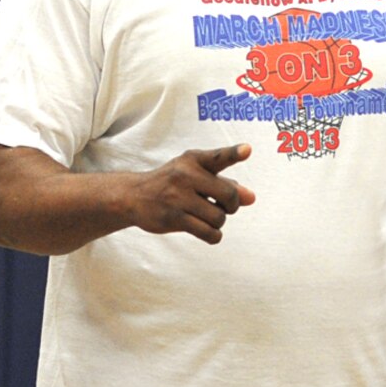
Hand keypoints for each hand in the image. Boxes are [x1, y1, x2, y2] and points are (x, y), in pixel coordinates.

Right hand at [121, 144, 256, 243]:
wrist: (133, 196)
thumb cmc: (173, 183)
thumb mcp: (196, 175)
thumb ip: (225, 183)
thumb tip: (251, 198)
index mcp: (194, 159)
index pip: (218, 157)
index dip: (234, 153)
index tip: (247, 150)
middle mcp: (186, 175)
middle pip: (229, 195)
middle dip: (232, 205)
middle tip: (223, 207)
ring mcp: (178, 197)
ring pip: (219, 217)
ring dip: (218, 222)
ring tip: (207, 216)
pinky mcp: (173, 218)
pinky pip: (208, 233)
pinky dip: (214, 236)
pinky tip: (208, 232)